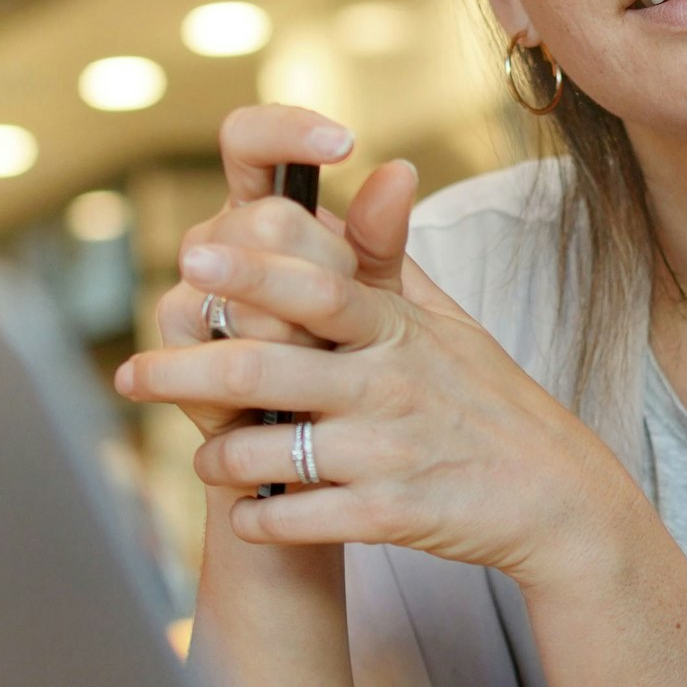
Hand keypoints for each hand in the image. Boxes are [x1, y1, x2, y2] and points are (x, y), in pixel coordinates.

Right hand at [117, 104, 418, 444]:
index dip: (286, 132)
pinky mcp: (174, 353)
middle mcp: (214, 244)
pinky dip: (268, 363)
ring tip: (321, 358)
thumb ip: (380, 240)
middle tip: (345, 309)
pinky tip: (289, 386)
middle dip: (321, 266)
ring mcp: (188, 296)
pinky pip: (223, 338)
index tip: (344, 144)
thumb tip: (400, 171)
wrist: (316, 457)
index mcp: (260, 215)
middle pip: (262, 219)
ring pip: (243, 281)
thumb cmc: (347, 366)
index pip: (250, 141)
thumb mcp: (378, 301)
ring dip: (298, 324)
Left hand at [118, 144, 640, 590]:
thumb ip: (390, 258)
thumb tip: (382, 169)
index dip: (251, 271)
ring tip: (202, 454)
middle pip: (263, 366)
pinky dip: (258, 516)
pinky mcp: (391, 515)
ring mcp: (389, 453)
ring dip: (216, 454)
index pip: (316, 286)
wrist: (556, 499)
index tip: (193, 260)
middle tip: (129, 374)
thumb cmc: (489, 403)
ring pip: (268, 448)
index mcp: (398, 330)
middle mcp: (389, 385)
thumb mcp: (448, 323)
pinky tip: (247, 511)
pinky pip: (298, 516)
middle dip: (183, 370)